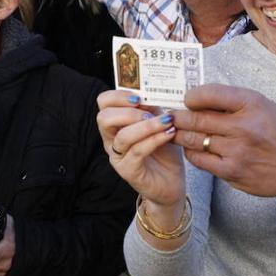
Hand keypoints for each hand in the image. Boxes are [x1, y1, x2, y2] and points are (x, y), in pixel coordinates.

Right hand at [96, 90, 184, 207]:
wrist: (171, 182)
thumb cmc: (164, 151)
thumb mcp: (159, 124)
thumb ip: (152, 110)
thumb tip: (151, 94)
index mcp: (116, 124)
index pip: (103, 103)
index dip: (118, 96)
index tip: (139, 98)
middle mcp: (111, 140)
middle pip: (104, 118)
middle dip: (129, 112)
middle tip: (150, 113)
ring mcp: (117, 157)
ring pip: (123, 136)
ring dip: (147, 126)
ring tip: (167, 121)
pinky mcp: (128, 171)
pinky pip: (137, 151)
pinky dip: (155, 139)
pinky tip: (169, 134)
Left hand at [168, 84, 275, 198]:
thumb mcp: (262, 105)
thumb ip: (233, 100)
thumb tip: (198, 97)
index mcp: (252, 104)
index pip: (211, 94)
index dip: (192, 96)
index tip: (187, 99)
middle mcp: (243, 126)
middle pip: (196, 118)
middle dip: (178, 116)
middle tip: (170, 115)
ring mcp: (236, 151)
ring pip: (194, 139)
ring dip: (180, 134)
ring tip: (175, 130)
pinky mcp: (231, 171)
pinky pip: (199, 159)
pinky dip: (191, 151)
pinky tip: (191, 147)